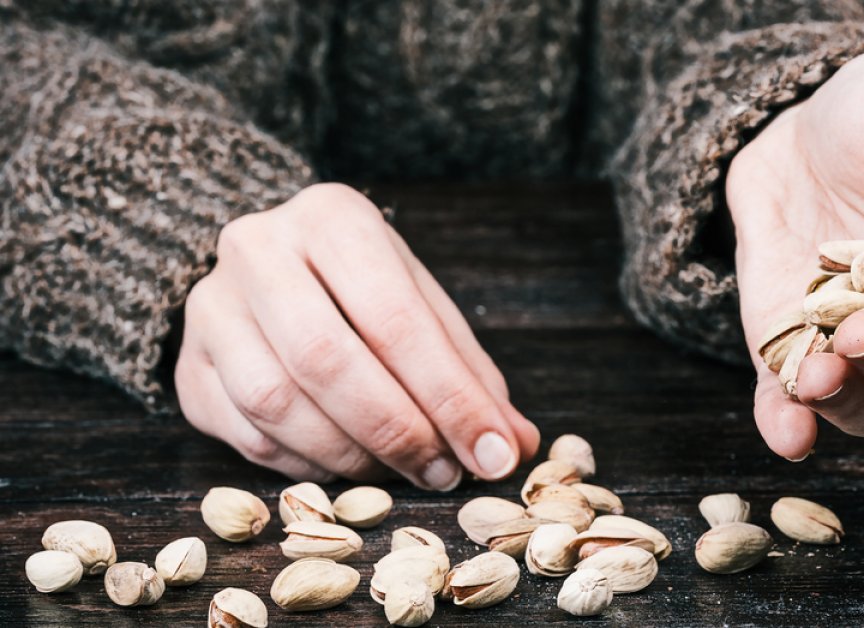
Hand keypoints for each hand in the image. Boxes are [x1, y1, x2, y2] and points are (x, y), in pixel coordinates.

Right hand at [175, 183, 539, 486]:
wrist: (271, 272)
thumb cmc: (363, 291)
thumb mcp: (422, 307)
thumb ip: (467, 372)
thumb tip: (511, 446)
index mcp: (333, 217)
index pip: (396, 317)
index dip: (449, 396)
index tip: (491, 451)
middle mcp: (258, 248)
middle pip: (326, 359)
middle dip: (397, 430)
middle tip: (443, 470)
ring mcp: (211, 306)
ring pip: (276, 402)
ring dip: (350, 454)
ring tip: (399, 470)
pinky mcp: (187, 366)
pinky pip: (245, 436)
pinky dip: (305, 466)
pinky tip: (345, 465)